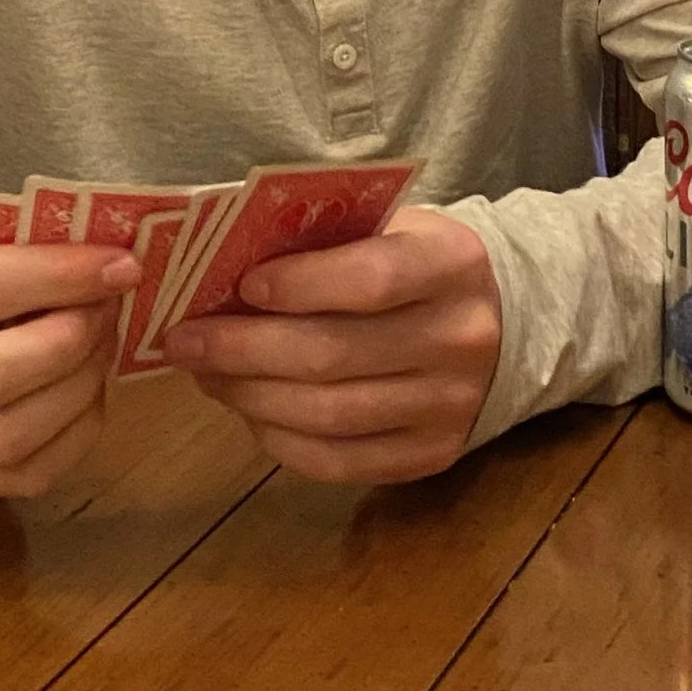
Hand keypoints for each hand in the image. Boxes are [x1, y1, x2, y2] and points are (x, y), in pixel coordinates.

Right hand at [0, 233, 134, 497]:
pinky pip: (28, 474)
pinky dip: (77, 431)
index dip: (58, 278)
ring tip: (102, 345)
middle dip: (68, 344)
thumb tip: (110, 261)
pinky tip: (89, 389)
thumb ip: (24, 246)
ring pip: (7, 438)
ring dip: (79, 388)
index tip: (120, 265)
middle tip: (108, 309)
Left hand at [161, 207, 501, 485]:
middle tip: (186, 341)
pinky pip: (340, 462)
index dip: (299, 285)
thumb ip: (323, 240)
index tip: (240, 285)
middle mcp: (460, 339)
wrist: (505, 324)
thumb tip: (221, 265)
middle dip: (244, 350)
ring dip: (251, 397)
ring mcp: (449, 407)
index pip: (372, 279)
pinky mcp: (432, 456)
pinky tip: (250, 412)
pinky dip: (281, 441)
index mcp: (452, 265)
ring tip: (207, 375)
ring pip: (330, 415)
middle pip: (335, 355)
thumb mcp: (389, 228)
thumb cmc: (416, 263)